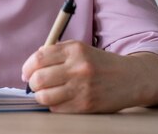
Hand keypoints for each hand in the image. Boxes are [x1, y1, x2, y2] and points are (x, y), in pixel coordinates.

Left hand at [21, 41, 157, 112]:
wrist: (131, 79)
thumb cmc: (100, 63)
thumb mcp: (80, 49)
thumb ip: (56, 52)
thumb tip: (32, 64)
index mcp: (74, 50)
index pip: (39, 58)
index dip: (27, 67)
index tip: (26, 72)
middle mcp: (78, 68)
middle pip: (39, 79)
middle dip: (32, 83)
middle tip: (35, 84)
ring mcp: (82, 88)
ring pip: (44, 96)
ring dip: (40, 96)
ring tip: (45, 93)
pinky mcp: (86, 106)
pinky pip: (57, 108)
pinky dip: (53, 105)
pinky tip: (60, 99)